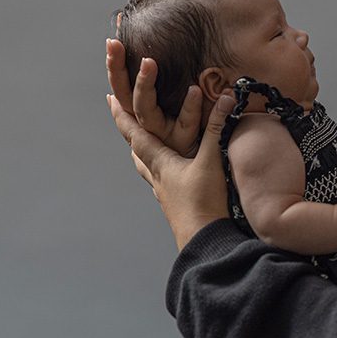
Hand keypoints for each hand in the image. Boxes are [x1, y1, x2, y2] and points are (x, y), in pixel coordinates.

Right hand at [106, 37, 203, 156]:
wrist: (218, 172)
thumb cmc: (203, 136)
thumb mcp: (186, 106)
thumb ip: (179, 83)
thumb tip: (173, 53)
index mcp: (146, 115)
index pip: (122, 87)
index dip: (114, 66)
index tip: (112, 39)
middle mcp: (150, 126)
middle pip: (125, 97)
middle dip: (116, 70)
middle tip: (114, 44)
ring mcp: (164, 137)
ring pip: (147, 112)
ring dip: (145, 85)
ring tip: (148, 62)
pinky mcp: (184, 146)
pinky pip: (184, 125)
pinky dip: (189, 107)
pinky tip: (195, 89)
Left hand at [108, 91, 232, 249]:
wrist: (203, 239)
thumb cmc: (203, 202)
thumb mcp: (211, 160)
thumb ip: (216, 128)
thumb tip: (226, 98)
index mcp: (159, 163)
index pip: (135, 134)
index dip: (122, 115)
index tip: (110, 98)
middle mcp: (156, 177)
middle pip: (135, 151)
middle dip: (129, 130)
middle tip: (122, 116)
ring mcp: (164, 192)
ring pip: (145, 167)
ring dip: (141, 151)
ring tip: (140, 143)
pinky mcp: (174, 202)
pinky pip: (159, 179)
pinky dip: (157, 168)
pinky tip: (166, 172)